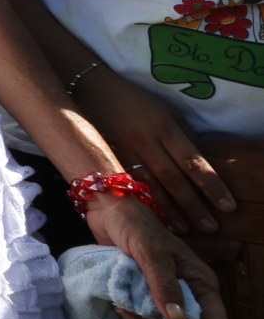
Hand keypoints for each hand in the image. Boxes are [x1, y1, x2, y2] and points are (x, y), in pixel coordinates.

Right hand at [78, 70, 236, 233]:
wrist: (91, 89)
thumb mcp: (166, 113)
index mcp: (164, 128)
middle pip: (172, 179)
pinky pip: (125, 184)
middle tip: (210, 227)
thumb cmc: (135, 101)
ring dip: (167, 211)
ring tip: (183, 230)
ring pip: (148, 186)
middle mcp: (145, 141)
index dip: (211, 185)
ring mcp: (123, 151)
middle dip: (193, 206)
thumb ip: (183, 139)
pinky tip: (150, 218)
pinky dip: (140, 203)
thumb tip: (202, 166)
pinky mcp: (105, 158)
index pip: (193, 162)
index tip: (227, 206)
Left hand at [84, 193, 227, 318]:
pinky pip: (146, 315)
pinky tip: (120, 305)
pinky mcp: (146, 291)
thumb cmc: (135, 225)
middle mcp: (188, 290)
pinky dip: (135, 316)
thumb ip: (163, 284)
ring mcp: (167, 292)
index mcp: (200, 281)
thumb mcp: (150, 252)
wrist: (109, 210)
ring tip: (126, 309)